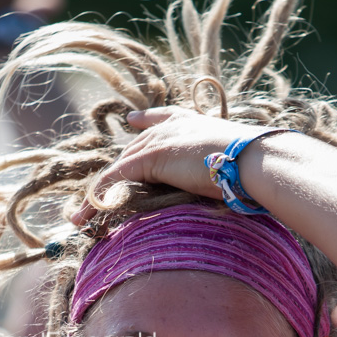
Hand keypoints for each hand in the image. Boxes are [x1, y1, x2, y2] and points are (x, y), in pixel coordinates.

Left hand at [70, 107, 259, 226]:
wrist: (255, 159)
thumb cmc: (255, 167)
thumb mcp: (233, 168)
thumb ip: (221, 175)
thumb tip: (231, 193)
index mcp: (194, 124)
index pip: (162, 119)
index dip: (147, 120)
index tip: (133, 120)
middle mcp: (171, 128)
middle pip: (134, 151)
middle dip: (116, 173)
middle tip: (97, 196)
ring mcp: (158, 142)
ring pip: (119, 169)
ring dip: (99, 195)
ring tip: (81, 217)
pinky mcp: (149, 158)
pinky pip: (114, 180)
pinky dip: (98, 199)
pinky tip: (86, 216)